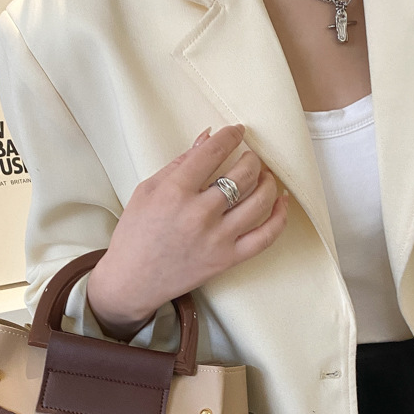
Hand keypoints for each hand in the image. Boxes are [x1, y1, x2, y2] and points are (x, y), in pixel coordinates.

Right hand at [87, 125, 287, 337]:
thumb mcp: (147, 190)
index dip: (231, 136)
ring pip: (259, 201)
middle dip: (252, 158)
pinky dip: (279, 217)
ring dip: (268, 181)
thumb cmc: (135, 234)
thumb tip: (209, 137)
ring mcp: (217, 238)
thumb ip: (180, 163)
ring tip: (265, 176)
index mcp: (175, 192)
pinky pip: (265, 237)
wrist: (132, 281)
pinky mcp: (227, 259)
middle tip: (250, 157)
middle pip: (243, 174)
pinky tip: (281, 202)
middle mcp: (199, 214)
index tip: (237, 131)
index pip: (213, 152)